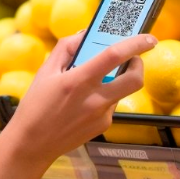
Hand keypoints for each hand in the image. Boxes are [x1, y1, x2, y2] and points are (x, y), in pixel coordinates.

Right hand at [0, 32, 154, 178]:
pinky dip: (104, 98)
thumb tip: (85, 34)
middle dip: (139, 65)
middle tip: (131, 59)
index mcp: (77, 81)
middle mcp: (94, 99)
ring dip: (117, 82)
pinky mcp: (103, 126)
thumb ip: (66, 48)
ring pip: (122, 92)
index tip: (147, 38)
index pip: (114, 56)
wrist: (32, 144)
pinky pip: (111, 106)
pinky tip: (84, 104)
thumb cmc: (34, 106)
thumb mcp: (44, 72)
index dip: (135, 44)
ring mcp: (101, 115)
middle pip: (135, 79)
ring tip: (95, 84)